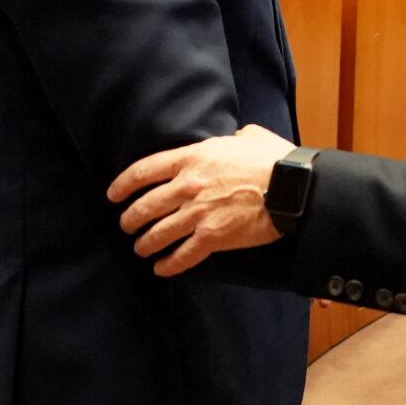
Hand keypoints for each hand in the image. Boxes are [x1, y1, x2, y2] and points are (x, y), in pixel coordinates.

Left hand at [109, 124, 292, 275]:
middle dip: (131, 218)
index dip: (123, 184)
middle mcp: (188, 186)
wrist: (292, 186)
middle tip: (126, 225)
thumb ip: (234, 137)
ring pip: (158, 233)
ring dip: (145, 243)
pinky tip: (161, 269)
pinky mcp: (213, 237)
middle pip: (145, 206)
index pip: (143, 171)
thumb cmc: (273, 159)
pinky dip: (169, 265)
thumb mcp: (249, 136)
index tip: (113, 194)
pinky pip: (183, 255)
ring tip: (140, 248)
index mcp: (192, 157)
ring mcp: (198, 214)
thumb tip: (236, 136)